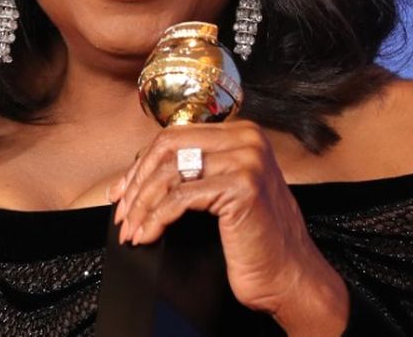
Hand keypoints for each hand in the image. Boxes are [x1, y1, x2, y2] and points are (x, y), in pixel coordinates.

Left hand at [108, 120, 348, 333]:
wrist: (292, 278)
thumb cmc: (258, 242)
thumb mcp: (224, 193)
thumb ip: (196, 171)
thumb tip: (141, 172)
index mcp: (243, 133)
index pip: (176, 136)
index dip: (142, 164)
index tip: (122, 190)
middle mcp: (247, 139)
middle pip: (168, 147)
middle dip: (136, 182)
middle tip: (120, 211)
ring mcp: (247, 160)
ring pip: (169, 173)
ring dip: (141, 205)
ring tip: (130, 229)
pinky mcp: (241, 187)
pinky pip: (180, 198)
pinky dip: (156, 218)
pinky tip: (147, 235)